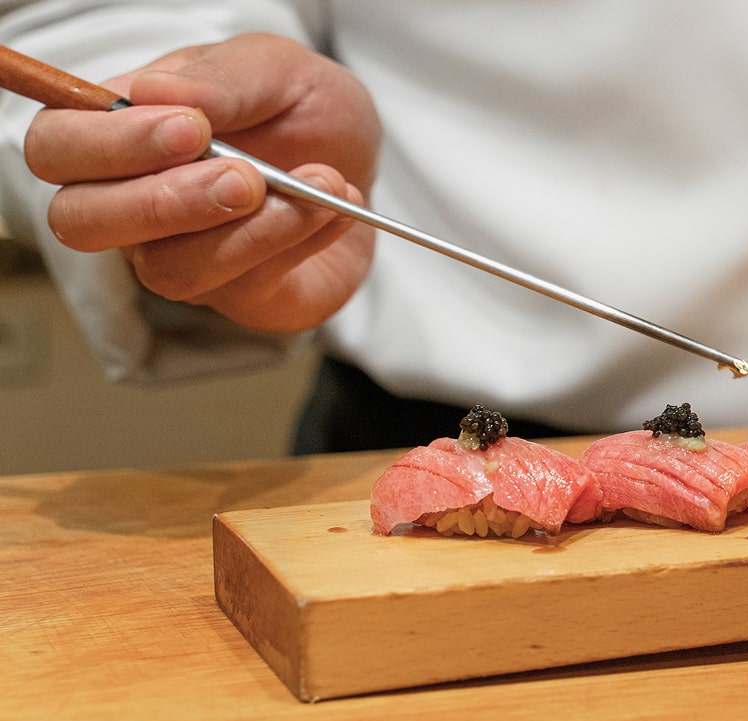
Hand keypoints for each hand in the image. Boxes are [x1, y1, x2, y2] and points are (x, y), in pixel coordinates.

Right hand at [24, 33, 380, 332]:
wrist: (362, 167)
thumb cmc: (299, 111)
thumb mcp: (276, 69)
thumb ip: (223, 78)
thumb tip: (157, 93)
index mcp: (118, 134)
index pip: (56, 147)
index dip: (108, 144)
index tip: (194, 129)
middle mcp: (129, 203)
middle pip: (80, 222)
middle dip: (161, 202)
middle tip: (244, 178)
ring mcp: (176, 256)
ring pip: (166, 269)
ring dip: (249, 230)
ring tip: (316, 185)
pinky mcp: (236, 297)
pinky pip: (242, 289)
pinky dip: (295, 242)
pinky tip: (334, 206)